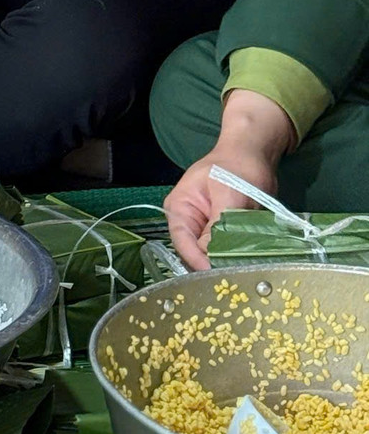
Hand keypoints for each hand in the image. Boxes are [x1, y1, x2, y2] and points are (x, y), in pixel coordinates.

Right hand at [164, 90, 294, 269]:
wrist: (254, 153)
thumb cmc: (238, 166)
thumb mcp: (229, 194)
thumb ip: (219, 225)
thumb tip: (211, 258)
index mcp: (179, 208)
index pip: (182, 242)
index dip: (198, 262)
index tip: (218, 277)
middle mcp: (189, 222)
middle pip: (194, 253)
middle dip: (212, 266)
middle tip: (234, 280)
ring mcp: (206, 228)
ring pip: (211, 255)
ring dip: (225, 263)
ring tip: (243, 275)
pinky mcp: (223, 232)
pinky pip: (225, 251)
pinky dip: (235, 258)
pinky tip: (249, 266)